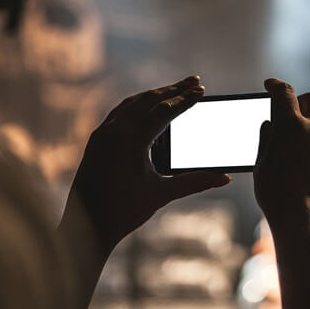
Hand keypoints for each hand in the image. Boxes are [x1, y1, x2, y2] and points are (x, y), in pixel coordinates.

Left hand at [66, 76, 230, 253]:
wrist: (84, 228)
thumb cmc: (123, 212)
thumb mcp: (162, 194)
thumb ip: (195, 182)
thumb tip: (225, 177)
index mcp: (130, 141)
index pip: (163, 111)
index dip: (185, 100)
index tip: (201, 91)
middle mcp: (113, 131)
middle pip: (148, 100)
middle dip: (173, 89)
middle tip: (194, 80)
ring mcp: (102, 134)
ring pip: (132, 103)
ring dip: (155, 94)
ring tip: (174, 90)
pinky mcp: (96, 140)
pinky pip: (119, 113)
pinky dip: (137, 105)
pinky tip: (147, 107)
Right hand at [254, 78, 309, 234]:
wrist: (306, 225)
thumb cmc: (276, 196)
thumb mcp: (261, 165)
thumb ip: (267, 139)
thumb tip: (271, 125)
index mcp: (291, 125)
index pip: (284, 92)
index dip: (275, 86)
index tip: (270, 86)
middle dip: (302, 102)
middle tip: (292, 114)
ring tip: (301, 162)